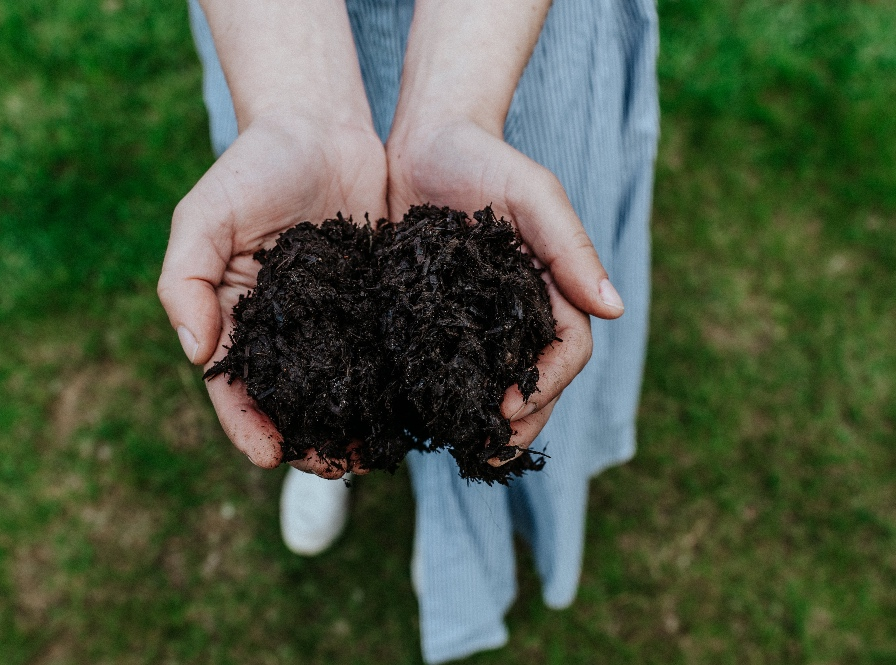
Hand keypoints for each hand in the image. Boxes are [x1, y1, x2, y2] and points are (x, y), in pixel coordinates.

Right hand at [158, 113, 386, 477]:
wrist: (320, 128)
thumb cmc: (253, 168)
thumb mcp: (205, 215)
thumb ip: (186, 280)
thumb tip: (194, 352)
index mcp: (238, 318)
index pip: (234, 386)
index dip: (247, 425)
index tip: (270, 456)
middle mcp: (285, 330)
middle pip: (291, 401)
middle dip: (307, 440)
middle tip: (334, 467)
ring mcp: (333, 322)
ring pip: (339, 390)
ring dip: (351, 427)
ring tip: (373, 455)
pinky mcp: (375, 306)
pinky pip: (381, 355)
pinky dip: (390, 387)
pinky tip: (407, 410)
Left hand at [386, 119, 625, 463]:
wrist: (426, 141)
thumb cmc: (484, 160)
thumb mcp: (532, 195)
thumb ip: (570, 247)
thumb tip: (614, 308)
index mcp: (551, 288)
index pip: (568, 349)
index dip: (547, 384)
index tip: (510, 407)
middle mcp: (520, 309)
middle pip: (538, 378)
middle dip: (524, 420)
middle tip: (491, 451)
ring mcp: (480, 316)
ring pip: (498, 380)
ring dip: (489, 420)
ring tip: (468, 450)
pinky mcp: (439, 314)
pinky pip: (452, 363)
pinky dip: (449, 393)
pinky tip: (431, 416)